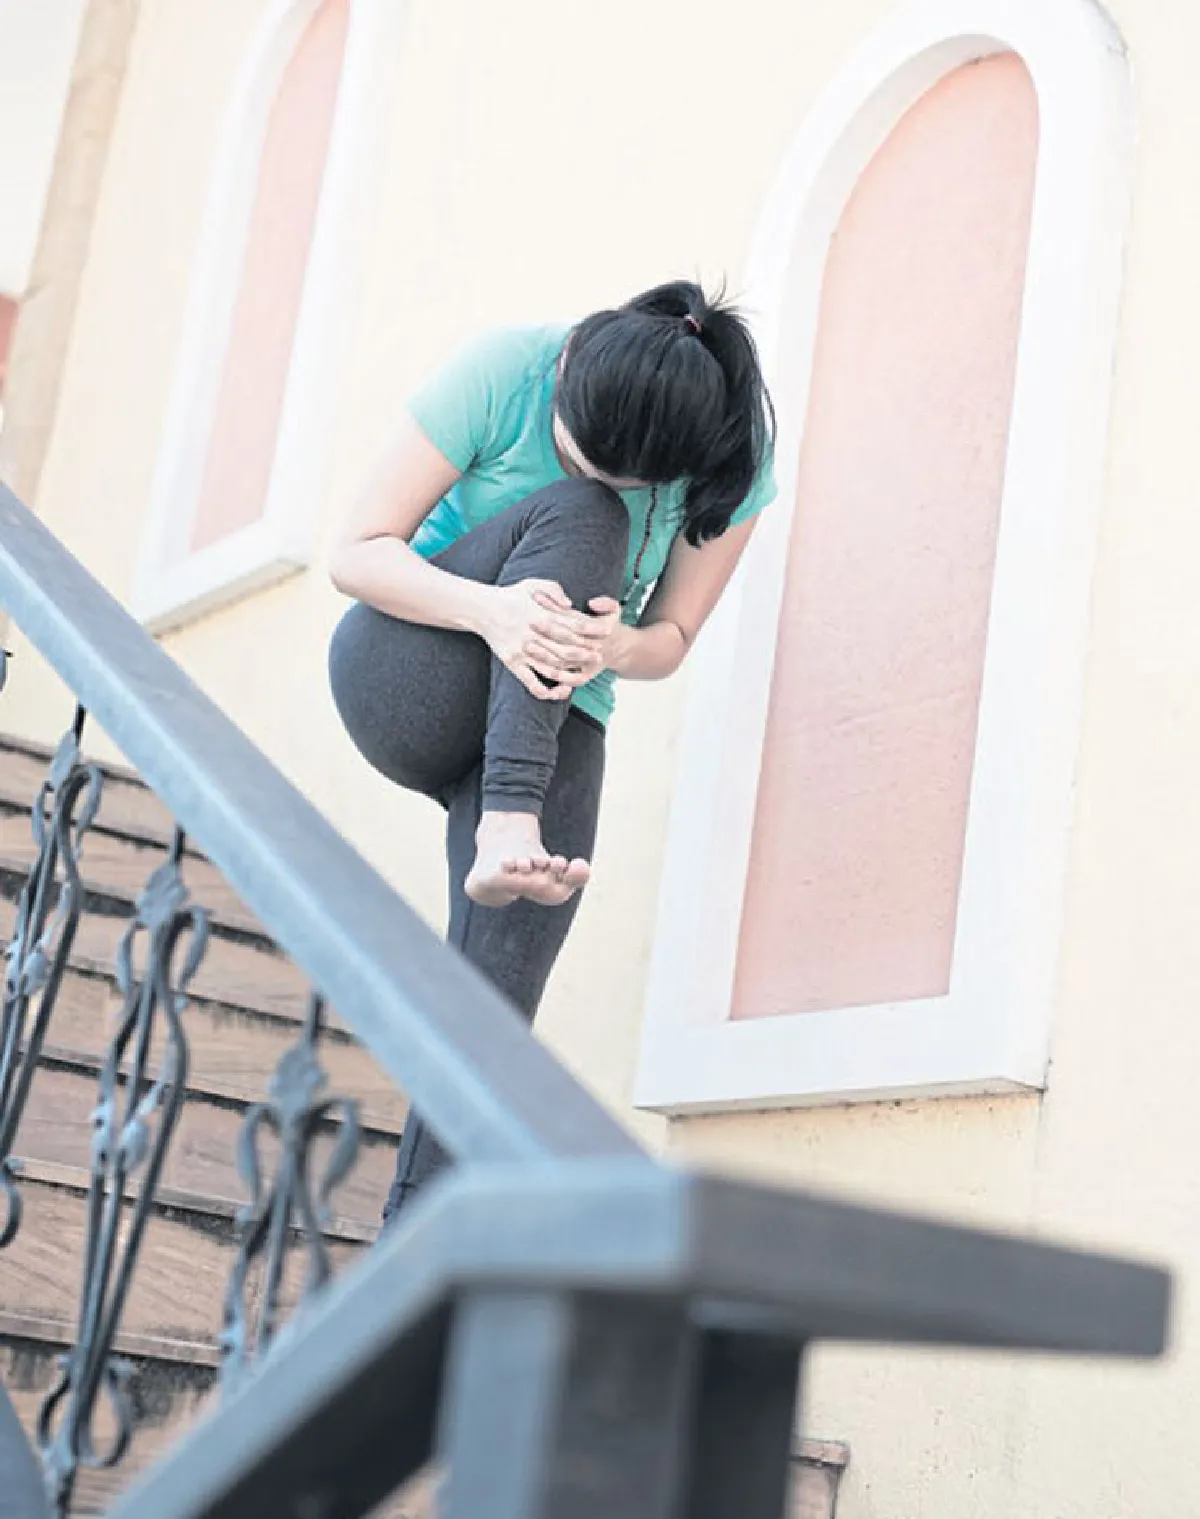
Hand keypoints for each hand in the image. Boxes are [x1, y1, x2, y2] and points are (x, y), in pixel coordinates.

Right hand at [477, 579, 607, 700]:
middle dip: (585, 653)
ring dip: (570, 674)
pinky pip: (531, 682)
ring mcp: (523, 651)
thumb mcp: (532, 583)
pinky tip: (559, 691)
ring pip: (552, 667)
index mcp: (540, 615)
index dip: (591, 630)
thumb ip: (554, 590)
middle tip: (600, 656)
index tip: (606, 632)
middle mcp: (533, 634)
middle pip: (566, 647)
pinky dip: (546, 690)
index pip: (572, 624)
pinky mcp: (513, 663)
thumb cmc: (510, 596)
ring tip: (585, 676)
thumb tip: (570, 605)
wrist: (481, 608)